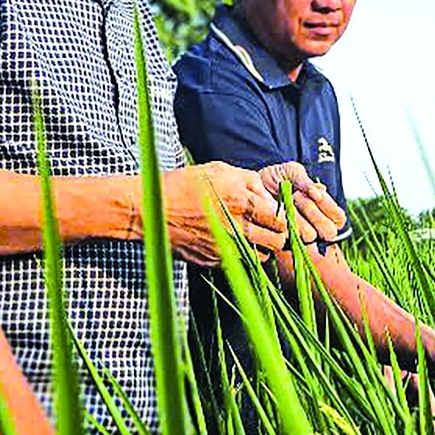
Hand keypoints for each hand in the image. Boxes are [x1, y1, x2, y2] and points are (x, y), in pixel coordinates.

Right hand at [161, 161, 286, 264]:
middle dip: (279, 235)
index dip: (284, 217)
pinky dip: (242, 256)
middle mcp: (235, 228)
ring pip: (262, 257)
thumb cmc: (182, 185)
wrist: (150, 211)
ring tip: (254, 236)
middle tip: (273, 229)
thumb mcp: (218, 170)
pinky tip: (234, 243)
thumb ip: (249, 181)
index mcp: (239, 201)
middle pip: (277, 241)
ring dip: (263, 248)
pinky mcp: (212, 262)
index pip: (280, 218)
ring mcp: (224, 248)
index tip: (280, 216)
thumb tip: (268, 195)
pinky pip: (239, 264)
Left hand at [258, 161, 346, 243]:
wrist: (251, 186)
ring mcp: (300, 239)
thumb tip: (320, 192)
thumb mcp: (293, 172)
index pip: (338, 217)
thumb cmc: (278, 179)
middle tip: (296, 197)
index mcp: (326, 213)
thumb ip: (306, 182)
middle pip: (328, 230)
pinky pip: (289, 242)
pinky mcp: (283, 244)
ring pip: (310, 236)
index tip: (311, 192)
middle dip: (312, 211)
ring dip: (297, 217)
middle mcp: (316, 229)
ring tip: (283, 203)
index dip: (327, 205)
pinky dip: (282, 225)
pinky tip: (275, 213)